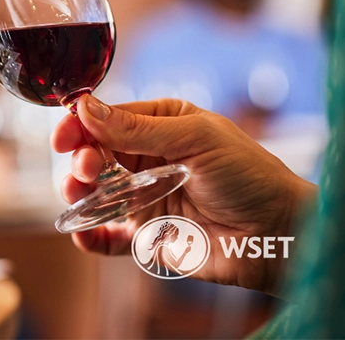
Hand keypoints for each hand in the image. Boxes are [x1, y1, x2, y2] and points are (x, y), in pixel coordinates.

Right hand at [52, 95, 315, 294]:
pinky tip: (82, 234)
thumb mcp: (195, 138)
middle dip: (81, 160)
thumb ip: (137, 128)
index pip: (106, 119)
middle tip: (87, 169)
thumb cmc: (250, 176)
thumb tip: (85, 108)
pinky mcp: (146, 235)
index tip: (64, 137)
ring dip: (78, 193)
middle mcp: (147, 158)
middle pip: (94, 154)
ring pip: (94, 193)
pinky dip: (90, 236)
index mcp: (160, 124)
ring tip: (80, 196)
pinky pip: (107, 235)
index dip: (80, 126)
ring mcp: (144, 197)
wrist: (279, 235)